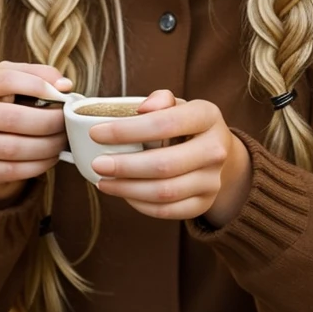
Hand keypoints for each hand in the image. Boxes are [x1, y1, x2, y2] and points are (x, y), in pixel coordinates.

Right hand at [0, 61, 72, 203]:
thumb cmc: (10, 104)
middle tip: (67, 124)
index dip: (39, 87)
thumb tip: (64, 86)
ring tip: (61, 141)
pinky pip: (10, 171)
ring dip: (47, 146)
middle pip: (12, 118)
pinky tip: (50, 157)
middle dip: (49, 123)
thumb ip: (43, 76)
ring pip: (12, 148)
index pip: (6, 80)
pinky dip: (37, 166)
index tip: (62, 97)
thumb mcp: (22, 83)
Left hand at [90, 90, 252, 224]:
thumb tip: (142, 108)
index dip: (127, 130)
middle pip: (165, 164)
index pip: (166, 123)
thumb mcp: (178, 105)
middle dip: (125, 166)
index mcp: (208, 116)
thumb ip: (160, 100)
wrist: (216, 151)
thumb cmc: (186, 125)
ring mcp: (212, 180)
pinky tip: (124, 194)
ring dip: (128, 189)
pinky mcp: (205, 203)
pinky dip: (140, 205)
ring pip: (165, 192)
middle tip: (97, 164)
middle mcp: (216, 149)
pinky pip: (168, 211)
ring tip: (104, 181)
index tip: (96, 133)